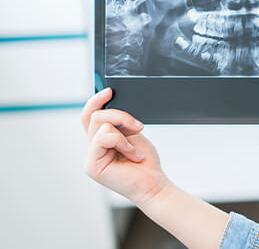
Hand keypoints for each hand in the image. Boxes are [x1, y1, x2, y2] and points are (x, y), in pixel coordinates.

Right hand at [81, 88, 169, 206]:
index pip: (89, 115)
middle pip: (94, 115)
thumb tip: (109, 104)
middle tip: (137, 126)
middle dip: (119, 115)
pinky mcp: (92, 165)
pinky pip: (103, 138)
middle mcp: (92, 148)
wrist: (153, 183)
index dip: (96, 100)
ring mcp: (90, 157)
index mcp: (100, 140)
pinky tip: (132, 154)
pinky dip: (122, 142)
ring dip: (124, 132)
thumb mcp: (132, 134)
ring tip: (135, 148)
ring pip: (100, 124)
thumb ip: (119, 122)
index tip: (110, 90)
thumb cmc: (144, 162)